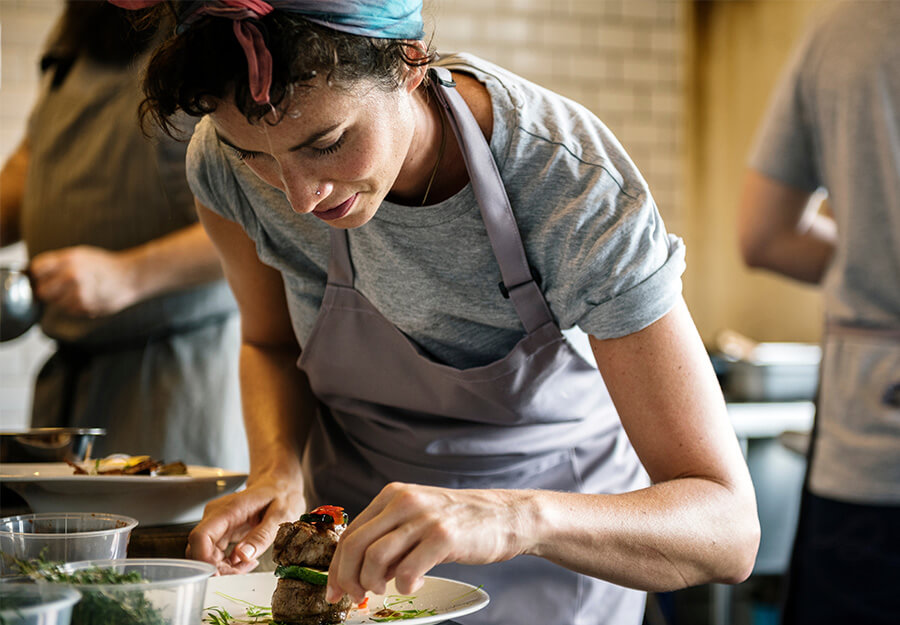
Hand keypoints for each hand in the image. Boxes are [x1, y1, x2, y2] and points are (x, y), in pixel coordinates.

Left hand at [29, 246, 136, 316]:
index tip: (43, 277)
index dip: (38, 274)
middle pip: (42, 290)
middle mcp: (72, 275)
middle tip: (59, 289)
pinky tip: (87, 298)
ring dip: (62, 300)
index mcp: (69, 259)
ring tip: (78, 292)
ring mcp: (78, 292)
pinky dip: (75, 306)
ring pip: (54, 303)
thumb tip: (35, 274)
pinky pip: (69, 310)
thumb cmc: (105, 266)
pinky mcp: (85, 306)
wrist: (130, 277)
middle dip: (48, 291)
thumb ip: (58, 263)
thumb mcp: (81, 255)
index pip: (37, 269)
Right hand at [186, 476, 305, 575]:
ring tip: (248, 567)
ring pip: (206, 555)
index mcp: (230, 509)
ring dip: (223, 569)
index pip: (200, 537)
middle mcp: (217, 516)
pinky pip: (215, 554)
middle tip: (240, 576)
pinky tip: (245, 562)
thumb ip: (262, 535)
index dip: (204, 560)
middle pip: (201, 550)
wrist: (280, 484)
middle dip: (217, 570)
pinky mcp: (221, 532)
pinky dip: (227, 564)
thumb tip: (242, 556)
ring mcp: (217, 524)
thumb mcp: (282, 515)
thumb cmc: (282, 495)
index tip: (219, 576)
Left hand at [326, 483, 529, 603]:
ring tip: (385, 590)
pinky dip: (404, 585)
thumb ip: (390, 537)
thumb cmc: (461, 521)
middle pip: (354, 545)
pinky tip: (412, 586)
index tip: (334, 589)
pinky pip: (408, 570)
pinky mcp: (443, 537)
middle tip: (354, 597)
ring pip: (375, 558)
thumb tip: (360, 571)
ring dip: (372, 583)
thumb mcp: (419, 517)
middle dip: (347, 578)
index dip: (336, 566)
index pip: (350, 533)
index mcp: (393, 495)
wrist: (506, 515)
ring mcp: (424, 518)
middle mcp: (404, 502)